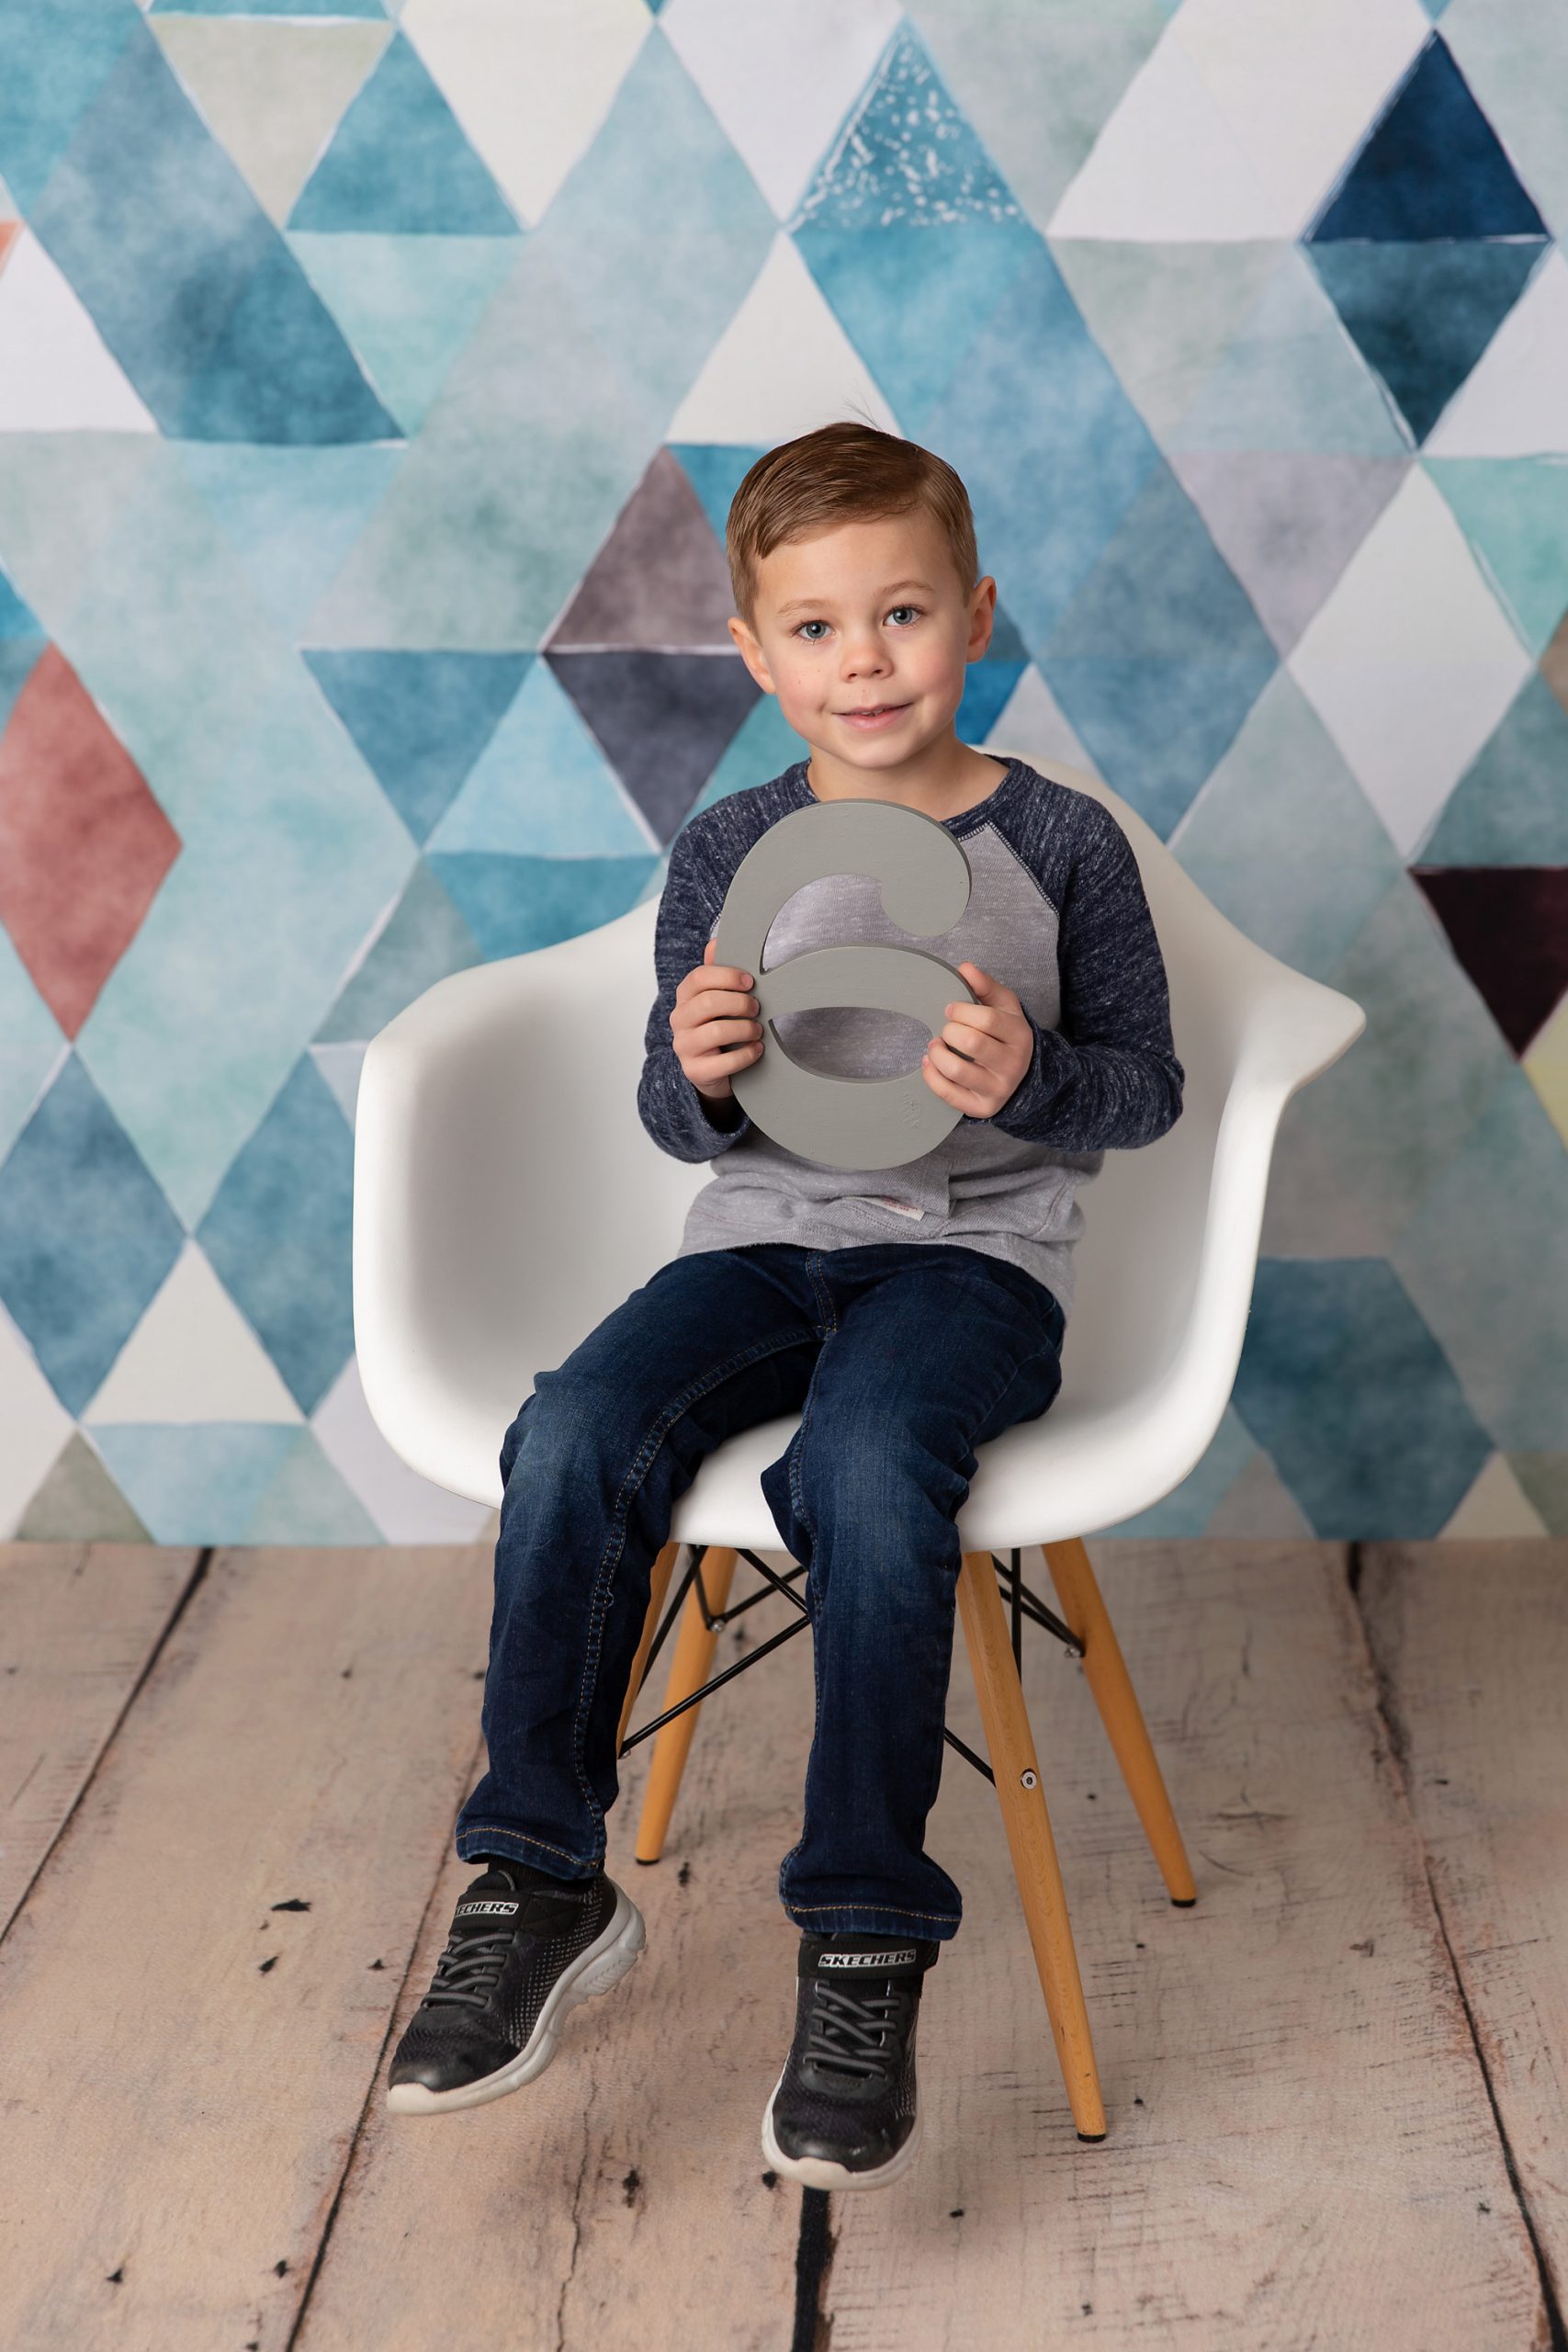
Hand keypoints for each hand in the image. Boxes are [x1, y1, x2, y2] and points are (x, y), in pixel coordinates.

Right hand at [670, 937, 762, 1100]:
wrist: (710, 1071)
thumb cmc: (716, 1028)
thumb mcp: (715, 998)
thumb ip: (716, 972)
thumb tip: (716, 941)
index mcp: (685, 997)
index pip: (700, 977)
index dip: (728, 976)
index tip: (750, 982)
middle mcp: (679, 1020)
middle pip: (709, 1002)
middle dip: (740, 1004)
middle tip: (756, 1008)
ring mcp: (684, 1047)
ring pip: (716, 1032)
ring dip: (745, 1029)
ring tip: (757, 1030)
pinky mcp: (695, 1071)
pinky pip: (724, 1062)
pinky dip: (746, 1055)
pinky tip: (756, 1050)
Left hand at [921, 961, 1032, 1118]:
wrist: (1024, 1078)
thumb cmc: (1006, 1037)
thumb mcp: (1004, 1008)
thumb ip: (985, 986)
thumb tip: (965, 968)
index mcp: (1019, 1035)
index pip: (988, 1020)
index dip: (962, 1011)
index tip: (951, 1009)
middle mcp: (1012, 1064)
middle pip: (972, 1042)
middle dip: (950, 1031)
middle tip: (947, 1029)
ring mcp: (998, 1089)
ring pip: (957, 1070)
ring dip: (937, 1053)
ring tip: (936, 1045)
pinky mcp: (981, 1107)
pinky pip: (948, 1093)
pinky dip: (931, 1075)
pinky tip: (930, 1063)